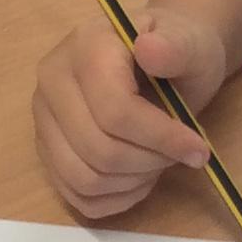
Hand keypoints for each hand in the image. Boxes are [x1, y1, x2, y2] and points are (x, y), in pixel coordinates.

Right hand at [33, 8, 227, 219]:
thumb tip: (150, 50)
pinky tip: (140, 176)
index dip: (161, 138)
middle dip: (149, 162)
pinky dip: (116, 198)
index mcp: (85, 46)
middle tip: (179, 154)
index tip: (198, 149)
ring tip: (158, 161)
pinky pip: (78, 196)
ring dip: (133, 182)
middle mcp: (52, 81)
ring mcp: (43, 118)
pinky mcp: (45, 149)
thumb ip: (177, 48)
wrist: (159, 56)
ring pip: (84, 179)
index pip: (115, 112)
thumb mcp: (191, 43)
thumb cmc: (176, 51)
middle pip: (98, 150)